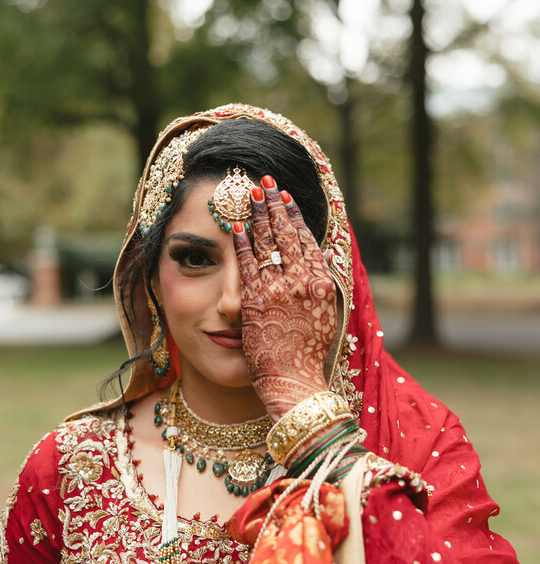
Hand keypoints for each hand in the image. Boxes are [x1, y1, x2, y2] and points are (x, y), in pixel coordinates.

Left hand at [233, 175, 336, 422]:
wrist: (294, 381)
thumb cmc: (310, 353)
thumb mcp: (328, 314)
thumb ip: (326, 281)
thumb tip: (327, 253)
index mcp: (321, 284)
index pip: (306, 240)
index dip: (295, 216)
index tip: (286, 198)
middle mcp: (301, 282)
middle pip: (285, 234)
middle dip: (274, 205)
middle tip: (266, 182)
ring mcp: (276, 290)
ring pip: (265, 244)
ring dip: (257, 215)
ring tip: (250, 193)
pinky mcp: (253, 301)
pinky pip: (245, 264)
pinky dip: (240, 242)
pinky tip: (235, 226)